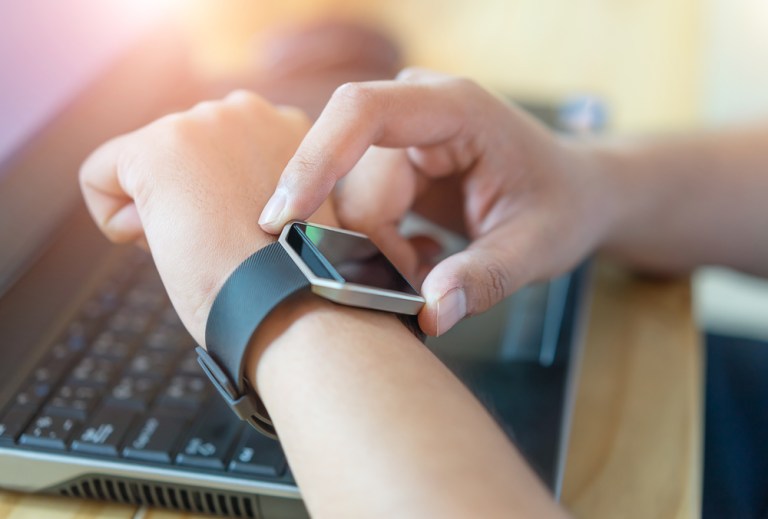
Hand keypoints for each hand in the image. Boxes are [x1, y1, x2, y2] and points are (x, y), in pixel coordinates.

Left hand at [80, 91, 334, 343]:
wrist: (286, 298)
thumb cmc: (292, 276)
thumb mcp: (291, 211)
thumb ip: (263, 181)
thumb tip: (210, 189)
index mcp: (285, 127)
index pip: (219, 152)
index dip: (223, 202)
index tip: (249, 231)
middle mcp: (246, 111)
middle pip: (178, 155)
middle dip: (189, 199)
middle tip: (222, 241)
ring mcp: (201, 124)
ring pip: (140, 165)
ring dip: (161, 210)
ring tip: (200, 244)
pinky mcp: (155, 147)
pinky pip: (99, 176)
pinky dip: (114, 219)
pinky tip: (162, 241)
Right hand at [259, 69, 611, 335]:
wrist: (572, 192)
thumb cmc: (561, 206)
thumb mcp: (535, 247)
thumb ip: (483, 279)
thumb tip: (430, 316)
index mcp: (456, 108)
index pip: (362, 112)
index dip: (316, 160)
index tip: (284, 219)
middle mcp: (417, 110)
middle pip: (350, 178)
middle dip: (368, 244)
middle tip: (413, 290)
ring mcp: (400, 134)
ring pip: (349, 202)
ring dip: (380, 251)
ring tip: (432, 266)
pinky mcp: (390, 161)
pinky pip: (358, 210)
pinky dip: (381, 246)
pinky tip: (424, 254)